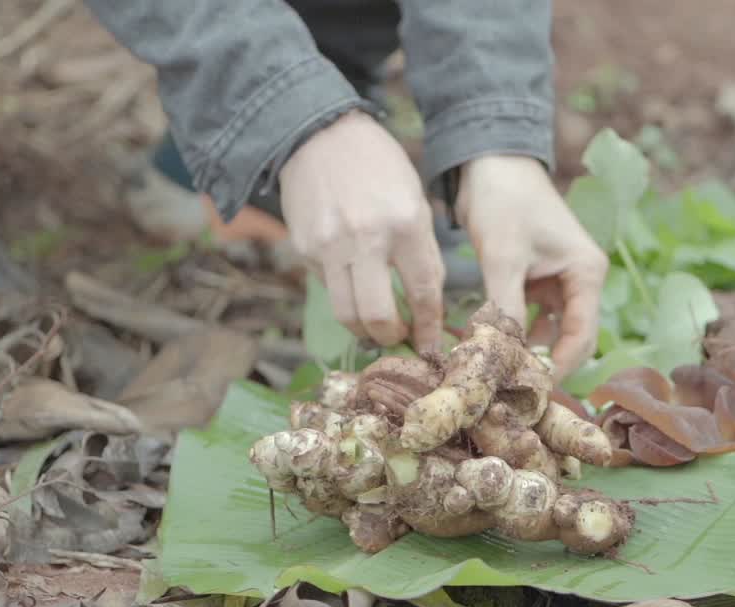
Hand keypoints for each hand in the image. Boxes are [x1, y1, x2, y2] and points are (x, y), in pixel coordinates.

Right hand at [279, 110, 444, 351]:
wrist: (319, 134)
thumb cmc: (377, 166)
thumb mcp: (415, 200)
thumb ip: (422, 250)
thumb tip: (427, 302)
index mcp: (406, 224)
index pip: (423, 293)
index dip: (427, 327)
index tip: (430, 345)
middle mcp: (366, 238)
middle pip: (378, 316)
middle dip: (391, 337)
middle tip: (397, 337)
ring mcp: (330, 246)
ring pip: (346, 314)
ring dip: (363, 328)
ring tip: (373, 324)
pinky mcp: (305, 248)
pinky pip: (327, 288)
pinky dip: (343, 294)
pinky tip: (350, 280)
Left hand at [456, 155, 607, 378]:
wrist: (487, 161)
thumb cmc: (504, 200)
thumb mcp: (504, 256)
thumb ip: (505, 307)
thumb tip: (499, 354)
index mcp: (586, 273)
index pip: (582, 336)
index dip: (559, 366)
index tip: (530, 389)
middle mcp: (579, 280)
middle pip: (570, 339)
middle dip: (545, 363)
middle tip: (513, 390)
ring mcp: (557, 281)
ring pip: (548, 331)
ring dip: (527, 350)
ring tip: (499, 374)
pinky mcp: (535, 279)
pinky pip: (529, 317)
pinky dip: (514, 332)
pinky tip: (490, 348)